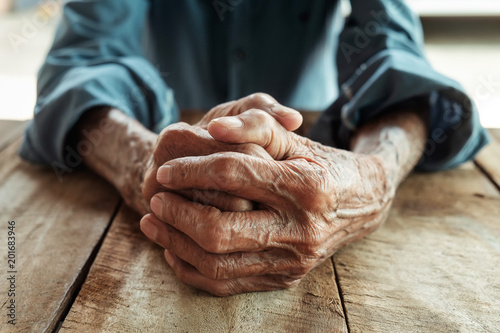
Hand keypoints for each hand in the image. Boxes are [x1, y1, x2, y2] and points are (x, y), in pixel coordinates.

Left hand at [140, 109, 401, 295]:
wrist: (362, 203)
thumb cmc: (322, 164)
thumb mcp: (295, 139)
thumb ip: (256, 125)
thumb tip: (214, 128)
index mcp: (305, 185)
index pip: (233, 175)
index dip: (191, 170)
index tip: (165, 169)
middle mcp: (301, 229)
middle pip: (220, 231)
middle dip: (177, 214)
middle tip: (156, 199)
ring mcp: (293, 260)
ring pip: (218, 264)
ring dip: (176, 243)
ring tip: (153, 223)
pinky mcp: (285, 278)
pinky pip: (228, 284)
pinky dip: (193, 269)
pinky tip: (175, 249)